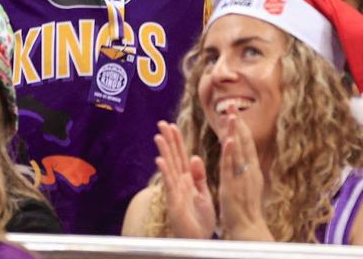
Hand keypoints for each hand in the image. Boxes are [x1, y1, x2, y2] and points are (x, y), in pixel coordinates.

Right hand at [154, 121, 215, 239]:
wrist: (200, 240)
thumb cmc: (201, 219)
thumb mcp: (203, 194)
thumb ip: (199, 176)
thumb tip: (195, 156)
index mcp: (188, 180)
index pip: (182, 156)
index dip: (178, 141)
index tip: (173, 125)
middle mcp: (179, 183)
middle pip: (173, 158)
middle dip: (168, 140)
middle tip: (161, 123)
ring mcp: (175, 192)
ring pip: (169, 168)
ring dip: (164, 152)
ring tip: (158, 136)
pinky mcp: (174, 202)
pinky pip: (170, 185)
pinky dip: (165, 172)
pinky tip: (160, 161)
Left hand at [217, 109, 269, 240]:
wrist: (248, 227)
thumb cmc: (246, 208)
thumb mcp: (247, 183)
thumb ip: (244, 168)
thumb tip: (241, 155)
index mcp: (251, 169)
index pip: (246, 143)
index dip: (240, 126)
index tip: (234, 111)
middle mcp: (249, 170)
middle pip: (244, 142)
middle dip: (237, 122)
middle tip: (231, 104)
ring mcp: (241, 177)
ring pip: (238, 150)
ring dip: (235, 132)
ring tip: (231, 115)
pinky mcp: (232, 186)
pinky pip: (231, 166)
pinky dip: (231, 152)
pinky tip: (230, 140)